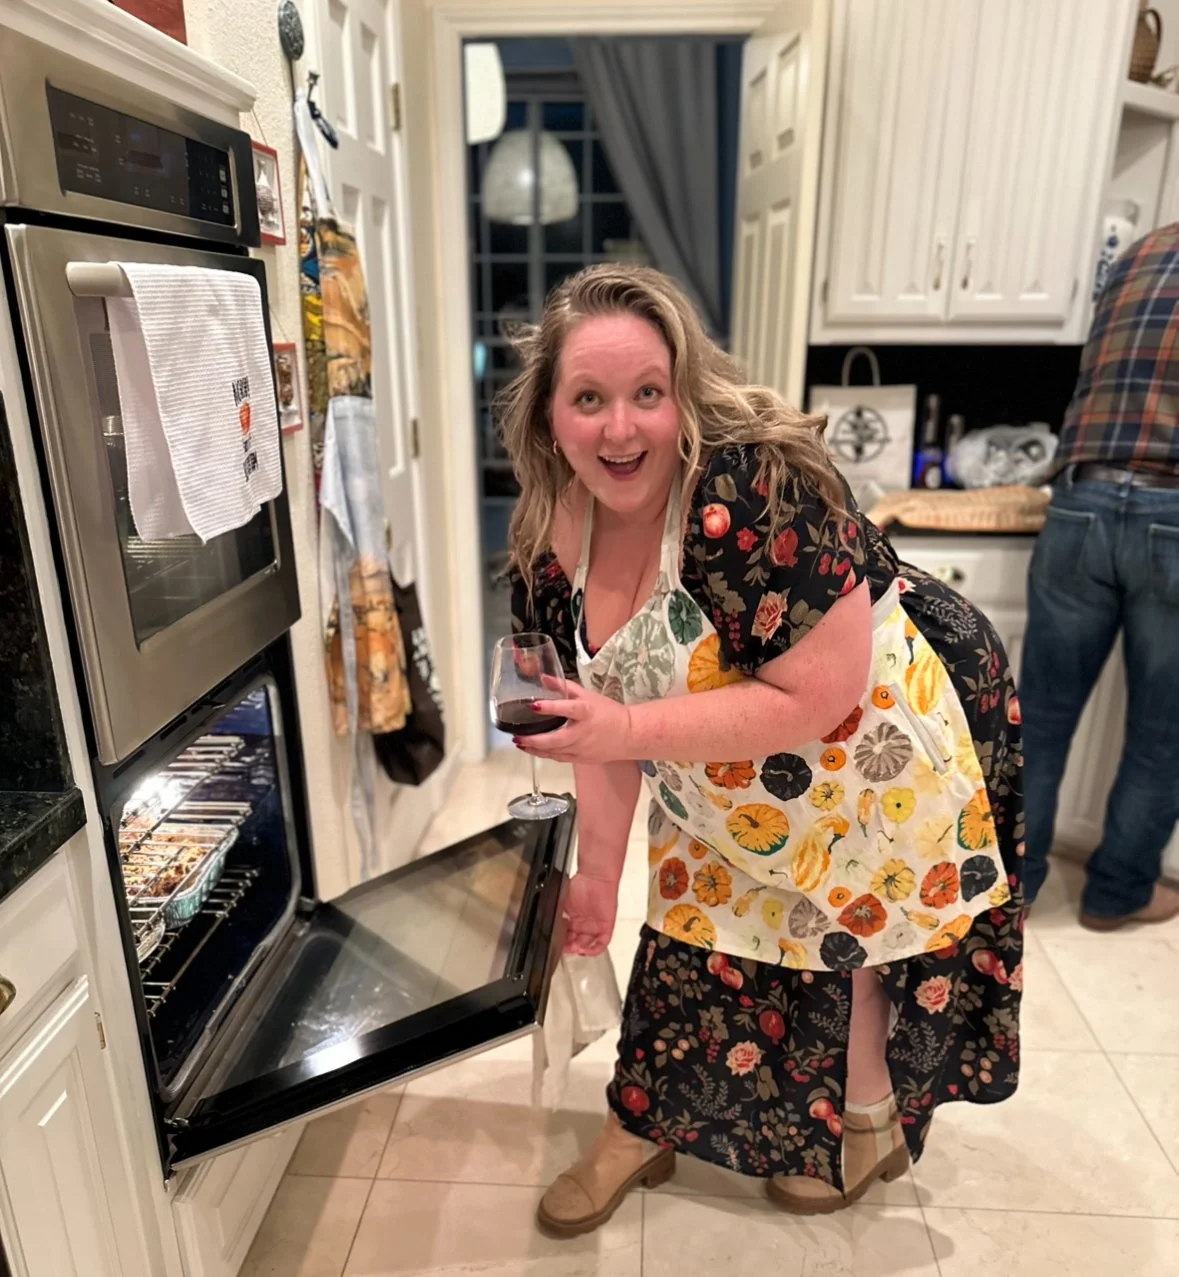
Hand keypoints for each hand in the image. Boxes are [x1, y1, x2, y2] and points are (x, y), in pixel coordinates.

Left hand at [513, 680, 634, 765]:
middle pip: (556, 739)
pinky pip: (558, 758)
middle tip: (518, 735)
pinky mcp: (581, 759)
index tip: (534, 705)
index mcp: (586, 712)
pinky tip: (532, 750)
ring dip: (534, 748)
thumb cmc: (608, 713)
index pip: (568, 708)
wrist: (628, 735)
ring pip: (554, 752)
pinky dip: (544, 755)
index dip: (550, 707)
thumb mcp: (587, 695)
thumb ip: (564, 686)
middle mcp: (583, 732)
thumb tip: (544, 678)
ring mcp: (582, 748)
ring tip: (519, 742)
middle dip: (534, 739)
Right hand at [563, 872, 618, 955]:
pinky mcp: (606, 926)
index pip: (567, 936)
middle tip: (564, 947)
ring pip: (588, 944)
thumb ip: (557, 914)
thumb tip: (546, 924)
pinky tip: (585, 950)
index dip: (562, 941)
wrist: (595, 877)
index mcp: (575, 918)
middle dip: (569, 947)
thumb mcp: (563, 901)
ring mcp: (595, 925)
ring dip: (580, 949)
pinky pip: (602, 943)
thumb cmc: (580, 883)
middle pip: (577, 942)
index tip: (556, 944)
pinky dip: (594, 949)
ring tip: (573, 947)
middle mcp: (585, 923)